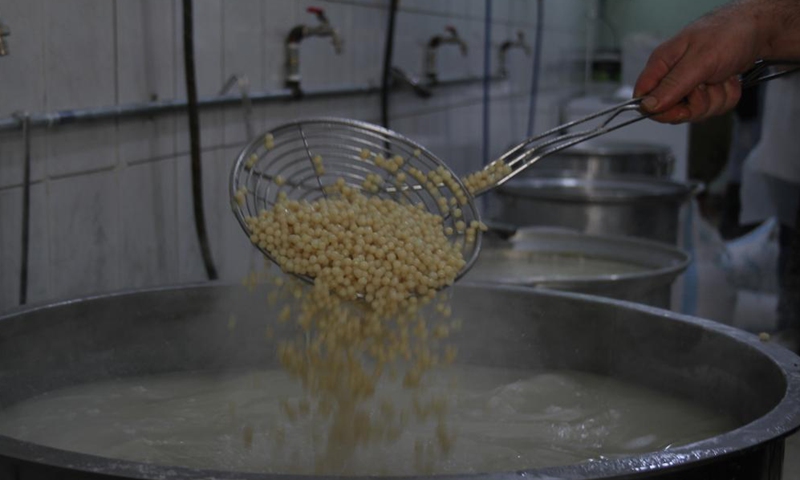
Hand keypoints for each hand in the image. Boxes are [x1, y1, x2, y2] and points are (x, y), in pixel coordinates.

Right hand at [634, 1, 763, 122]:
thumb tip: (647, 106)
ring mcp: (691, 85)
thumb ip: (672, 85)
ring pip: (696, 112)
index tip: (681, 109)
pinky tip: (729, 79)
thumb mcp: (699, 61)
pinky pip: (714, 108)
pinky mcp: (708, 90)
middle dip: (696, 104)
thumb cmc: (728, 34)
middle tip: (707, 85)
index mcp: (662, 65)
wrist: (758, 29)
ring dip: (715, 98)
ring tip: (721, 77)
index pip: (645, 99)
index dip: (660, 111)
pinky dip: (726, 97)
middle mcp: (673, 76)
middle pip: (672, 111)